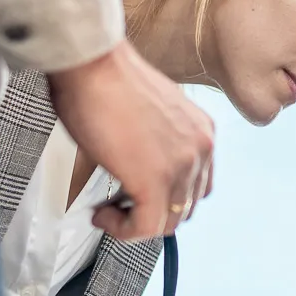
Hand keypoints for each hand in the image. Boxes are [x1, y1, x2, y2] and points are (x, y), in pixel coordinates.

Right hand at [47, 41, 214, 242]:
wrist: (94, 65)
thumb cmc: (107, 81)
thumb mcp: (148, 116)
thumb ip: (155, 144)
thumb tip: (135, 170)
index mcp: (202, 131)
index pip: (197, 185)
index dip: (166, 198)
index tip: (136, 194)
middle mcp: (201, 149)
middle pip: (184, 207)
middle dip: (150, 212)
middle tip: (118, 206)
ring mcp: (182, 166)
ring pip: (167, 222)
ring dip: (135, 223)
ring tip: (108, 210)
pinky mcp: (155, 181)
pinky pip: (146, 227)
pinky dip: (123, 230)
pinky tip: (102, 215)